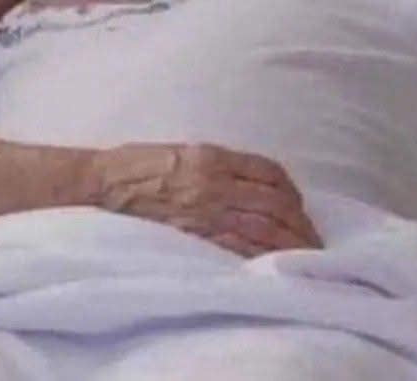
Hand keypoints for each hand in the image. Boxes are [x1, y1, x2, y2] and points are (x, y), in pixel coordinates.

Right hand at [93, 143, 320, 256]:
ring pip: (264, 229)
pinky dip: (263, 258)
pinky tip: (275, 266)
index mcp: (212, 156)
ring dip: (290, 243)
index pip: (269, 171)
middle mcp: (215, 182)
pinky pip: (239, 250)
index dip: (290, 189)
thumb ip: (217, 164)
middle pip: (275, 203)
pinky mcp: (195, 236)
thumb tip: (252, 182)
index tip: (298, 204)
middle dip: (300, 222)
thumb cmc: (137, 165)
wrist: (103, 186)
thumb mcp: (182, 150)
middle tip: (313, 238)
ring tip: (305, 256)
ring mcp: (206, 212)